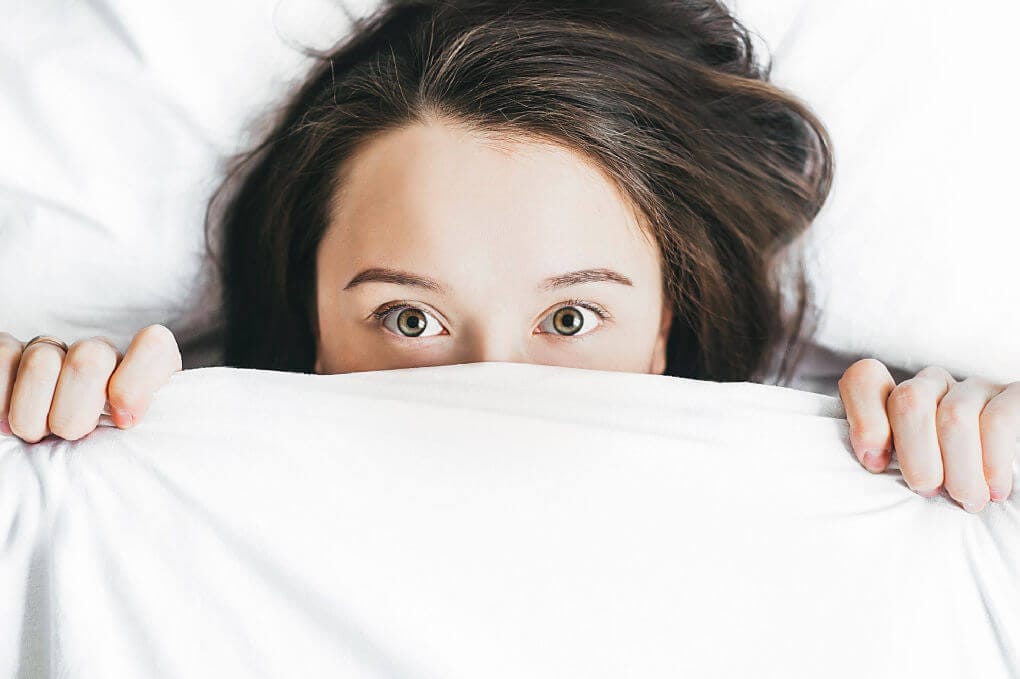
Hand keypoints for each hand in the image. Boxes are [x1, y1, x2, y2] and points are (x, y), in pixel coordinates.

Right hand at [0, 325, 181, 442]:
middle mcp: (100, 355)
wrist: (50, 457)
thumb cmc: (102, 456)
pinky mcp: (12, 353)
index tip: (123, 421)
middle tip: (70, 436)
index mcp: (142, 374)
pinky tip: (6, 425)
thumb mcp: (134, 448)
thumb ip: (146, 434)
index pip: (154, 347)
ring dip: (34, 413)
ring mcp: (54, 351)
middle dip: (75, 412)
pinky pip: (4, 356)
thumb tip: (128, 421)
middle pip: (90, 359)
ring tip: (37, 434)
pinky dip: (2, 401)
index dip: (137, 382)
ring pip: (42, 360)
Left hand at [838, 359, 1019, 511]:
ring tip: (967, 500)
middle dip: (915, 455)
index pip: (864, 378)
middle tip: (928, 490)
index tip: (876, 464)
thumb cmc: (948, 485)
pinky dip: (993, 462)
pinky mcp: (1015, 396)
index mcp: (897, 398)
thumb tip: (871, 461)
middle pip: (909, 400)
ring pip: (953, 417)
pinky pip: (997, 422)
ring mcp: (975, 388)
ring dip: (958, 469)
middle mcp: (934, 385)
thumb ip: (883, 459)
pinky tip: (995, 489)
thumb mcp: (909, 472)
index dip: (864, 418)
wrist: (1002, 484)